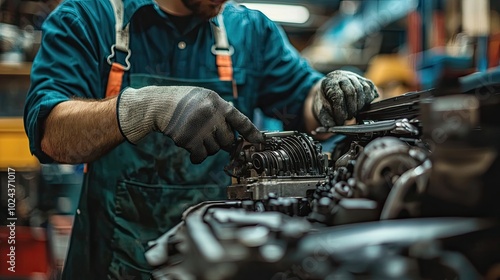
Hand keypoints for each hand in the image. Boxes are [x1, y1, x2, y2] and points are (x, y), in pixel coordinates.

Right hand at [117, 86, 263, 162]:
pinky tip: (190, 146)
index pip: (241, 121)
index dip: (252, 133)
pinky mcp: (188, 140)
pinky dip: (197, 155)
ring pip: (214, 150)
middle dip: (221, 141)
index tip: (261, 141)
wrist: (159, 104)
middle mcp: (211, 116)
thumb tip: (240, 127)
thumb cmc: (184, 101)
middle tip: (209, 133)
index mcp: (218, 104)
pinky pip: (201, 156)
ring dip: (207, 146)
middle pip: (228, 140)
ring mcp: (200, 129)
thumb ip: (222, 110)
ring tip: (195, 134)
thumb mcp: (205, 97)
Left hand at [313, 70, 378, 126]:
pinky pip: (370, 89)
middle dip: (351, 109)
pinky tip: (361, 107)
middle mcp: (343, 77)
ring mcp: (355, 77)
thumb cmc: (327, 100)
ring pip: (363, 90)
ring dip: (360, 106)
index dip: (340, 111)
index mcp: (330, 82)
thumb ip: (325, 117)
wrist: (332, 90)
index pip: (338, 96)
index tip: (340, 121)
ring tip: (353, 114)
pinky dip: (368, 100)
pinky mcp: (364, 80)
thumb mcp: (321, 109)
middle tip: (348, 118)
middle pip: (351, 92)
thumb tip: (330, 126)